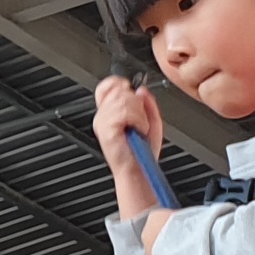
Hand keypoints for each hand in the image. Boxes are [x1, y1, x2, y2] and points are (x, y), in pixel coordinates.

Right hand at [94, 75, 162, 197]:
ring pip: (125, 100)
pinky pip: (125, 112)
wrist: (139, 170)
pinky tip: (137, 130)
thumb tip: (141, 90)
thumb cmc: (143, 152)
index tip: (131, 91)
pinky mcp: (106, 129)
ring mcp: (103, 122)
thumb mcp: (151, 120)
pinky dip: (138, 120)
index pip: (107, 86)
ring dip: (139, 114)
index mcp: (110, 112)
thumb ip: (148, 102)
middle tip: (139, 121)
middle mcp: (103, 116)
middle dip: (137, 104)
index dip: (119, 83)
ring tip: (139, 128)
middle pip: (120, 91)